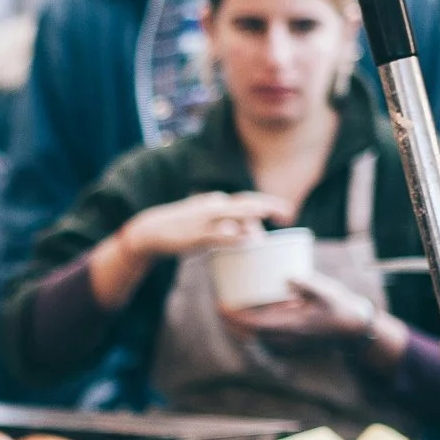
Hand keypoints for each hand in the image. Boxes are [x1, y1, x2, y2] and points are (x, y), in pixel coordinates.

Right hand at [120, 192, 288, 261]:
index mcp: (216, 202)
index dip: (267, 204)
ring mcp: (204, 219)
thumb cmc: (181, 229)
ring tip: (270, 225)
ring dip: (253, 219)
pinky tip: (245, 239)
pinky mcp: (195, 234)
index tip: (285, 212)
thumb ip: (226, 228)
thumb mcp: (205, 224)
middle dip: (268, 207)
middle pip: (246, 204)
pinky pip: (218, 233)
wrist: (151, 231)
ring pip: (234, 215)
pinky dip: (232, 235)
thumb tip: (248, 235)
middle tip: (288, 214)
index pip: (246, 201)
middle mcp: (212, 206)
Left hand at [224, 271, 407, 372]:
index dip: (234, 317)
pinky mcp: (288, 340)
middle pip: (248, 333)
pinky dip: (251, 324)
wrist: (353, 329)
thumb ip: (308, 285)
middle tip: (219, 304)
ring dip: (239, 324)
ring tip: (227, 308)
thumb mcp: (327, 293)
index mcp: (289, 327)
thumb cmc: (341, 308)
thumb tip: (289, 277)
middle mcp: (284, 338)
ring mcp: (285, 341)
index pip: (254, 325)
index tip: (220, 305)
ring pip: (254, 335)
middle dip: (230, 321)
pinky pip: (263, 334)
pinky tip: (248, 310)